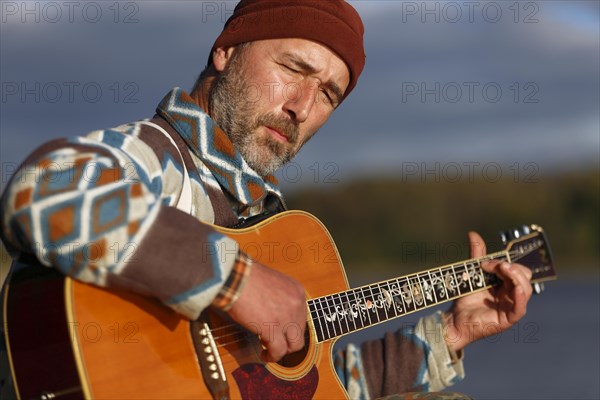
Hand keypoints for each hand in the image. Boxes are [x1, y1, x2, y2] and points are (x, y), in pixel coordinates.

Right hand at [226, 261, 306, 362]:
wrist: (236, 277)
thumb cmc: (247, 276)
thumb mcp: (273, 282)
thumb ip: (279, 297)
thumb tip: (275, 312)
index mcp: (297, 291)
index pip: (301, 316)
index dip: (290, 325)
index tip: (280, 328)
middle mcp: (296, 304)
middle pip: (300, 331)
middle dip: (288, 338)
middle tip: (274, 339)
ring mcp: (287, 318)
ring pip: (294, 345)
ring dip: (283, 350)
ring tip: (270, 350)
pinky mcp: (273, 330)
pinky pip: (278, 351)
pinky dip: (271, 356)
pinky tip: (264, 355)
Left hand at [444, 231, 532, 351]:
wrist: (454, 318)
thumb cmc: (464, 298)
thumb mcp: (472, 273)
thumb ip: (476, 255)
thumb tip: (473, 234)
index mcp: (506, 284)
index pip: (516, 269)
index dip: (504, 262)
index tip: (484, 262)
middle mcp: (512, 294)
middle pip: (524, 276)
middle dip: (510, 267)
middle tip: (489, 266)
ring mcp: (512, 306)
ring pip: (525, 288)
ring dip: (515, 275)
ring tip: (501, 269)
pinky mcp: (509, 318)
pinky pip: (521, 306)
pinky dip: (520, 295)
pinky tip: (515, 287)